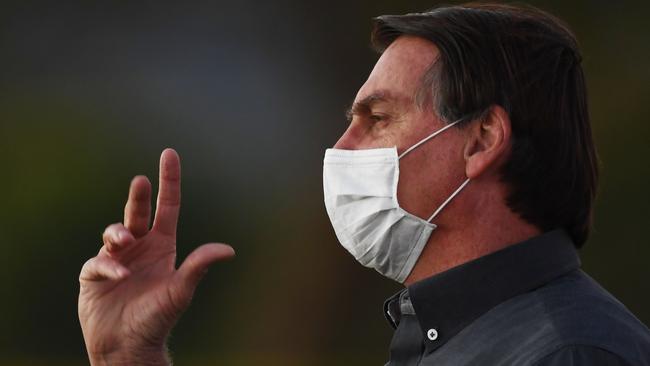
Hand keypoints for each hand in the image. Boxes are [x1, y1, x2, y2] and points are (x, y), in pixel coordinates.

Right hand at [78, 148, 234, 364]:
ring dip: (119, 234)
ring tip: (125, 242)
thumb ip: (199, 267)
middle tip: (141, 181)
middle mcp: (140, 247)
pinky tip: (119, 276)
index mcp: (162, 246)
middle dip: (139, 196)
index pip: (167, 207)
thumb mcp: (181, 290)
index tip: (169, 154)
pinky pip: (99, 262)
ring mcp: (116, 259)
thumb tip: (228, 250)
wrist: (128, 345)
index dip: (169, 181)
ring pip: (114, 232)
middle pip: (138, 212)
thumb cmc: (158, 318)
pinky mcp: (94, 274)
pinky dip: (108, 266)